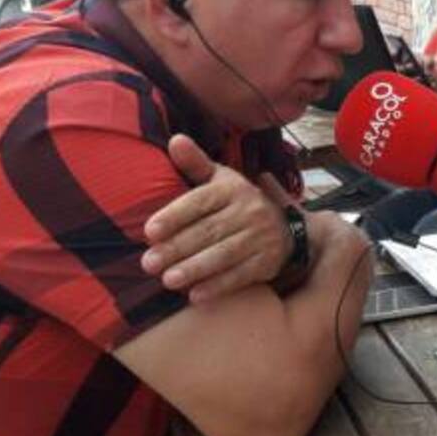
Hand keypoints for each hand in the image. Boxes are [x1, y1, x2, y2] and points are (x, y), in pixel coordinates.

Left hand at [142, 134, 291, 302]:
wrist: (288, 230)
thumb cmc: (239, 204)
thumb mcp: (221, 180)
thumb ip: (196, 163)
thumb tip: (175, 139)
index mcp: (233, 188)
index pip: (201, 201)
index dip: (175, 215)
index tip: (150, 231)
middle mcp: (250, 210)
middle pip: (209, 230)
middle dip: (177, 248)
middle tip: (148, 263)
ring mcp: (261, 237)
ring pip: (224, 254)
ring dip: (195, 268)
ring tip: (168, 280)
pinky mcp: (267, 262)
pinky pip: (241, 275)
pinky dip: (218, 286)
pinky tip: (195, 296)